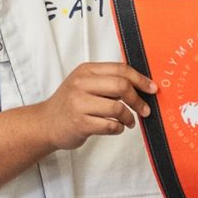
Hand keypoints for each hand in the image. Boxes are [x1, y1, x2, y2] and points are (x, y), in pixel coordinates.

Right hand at [36, 62, 156, 150]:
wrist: (45, 123)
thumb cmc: (71, 104)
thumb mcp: (85, 84)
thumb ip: (108, 81)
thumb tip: (141, 85)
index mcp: (86, 71)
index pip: (121, 69)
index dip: (140, 79)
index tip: (152, 89)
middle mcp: (81, 84)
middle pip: (121, 86)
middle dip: (138, 99)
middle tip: (144, 109)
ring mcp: (79, 103)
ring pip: (117, 107)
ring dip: (129, 117)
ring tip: (129, 122)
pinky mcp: (79, 123)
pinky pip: (109, 125)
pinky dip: (118, 128)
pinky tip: (116, 128)